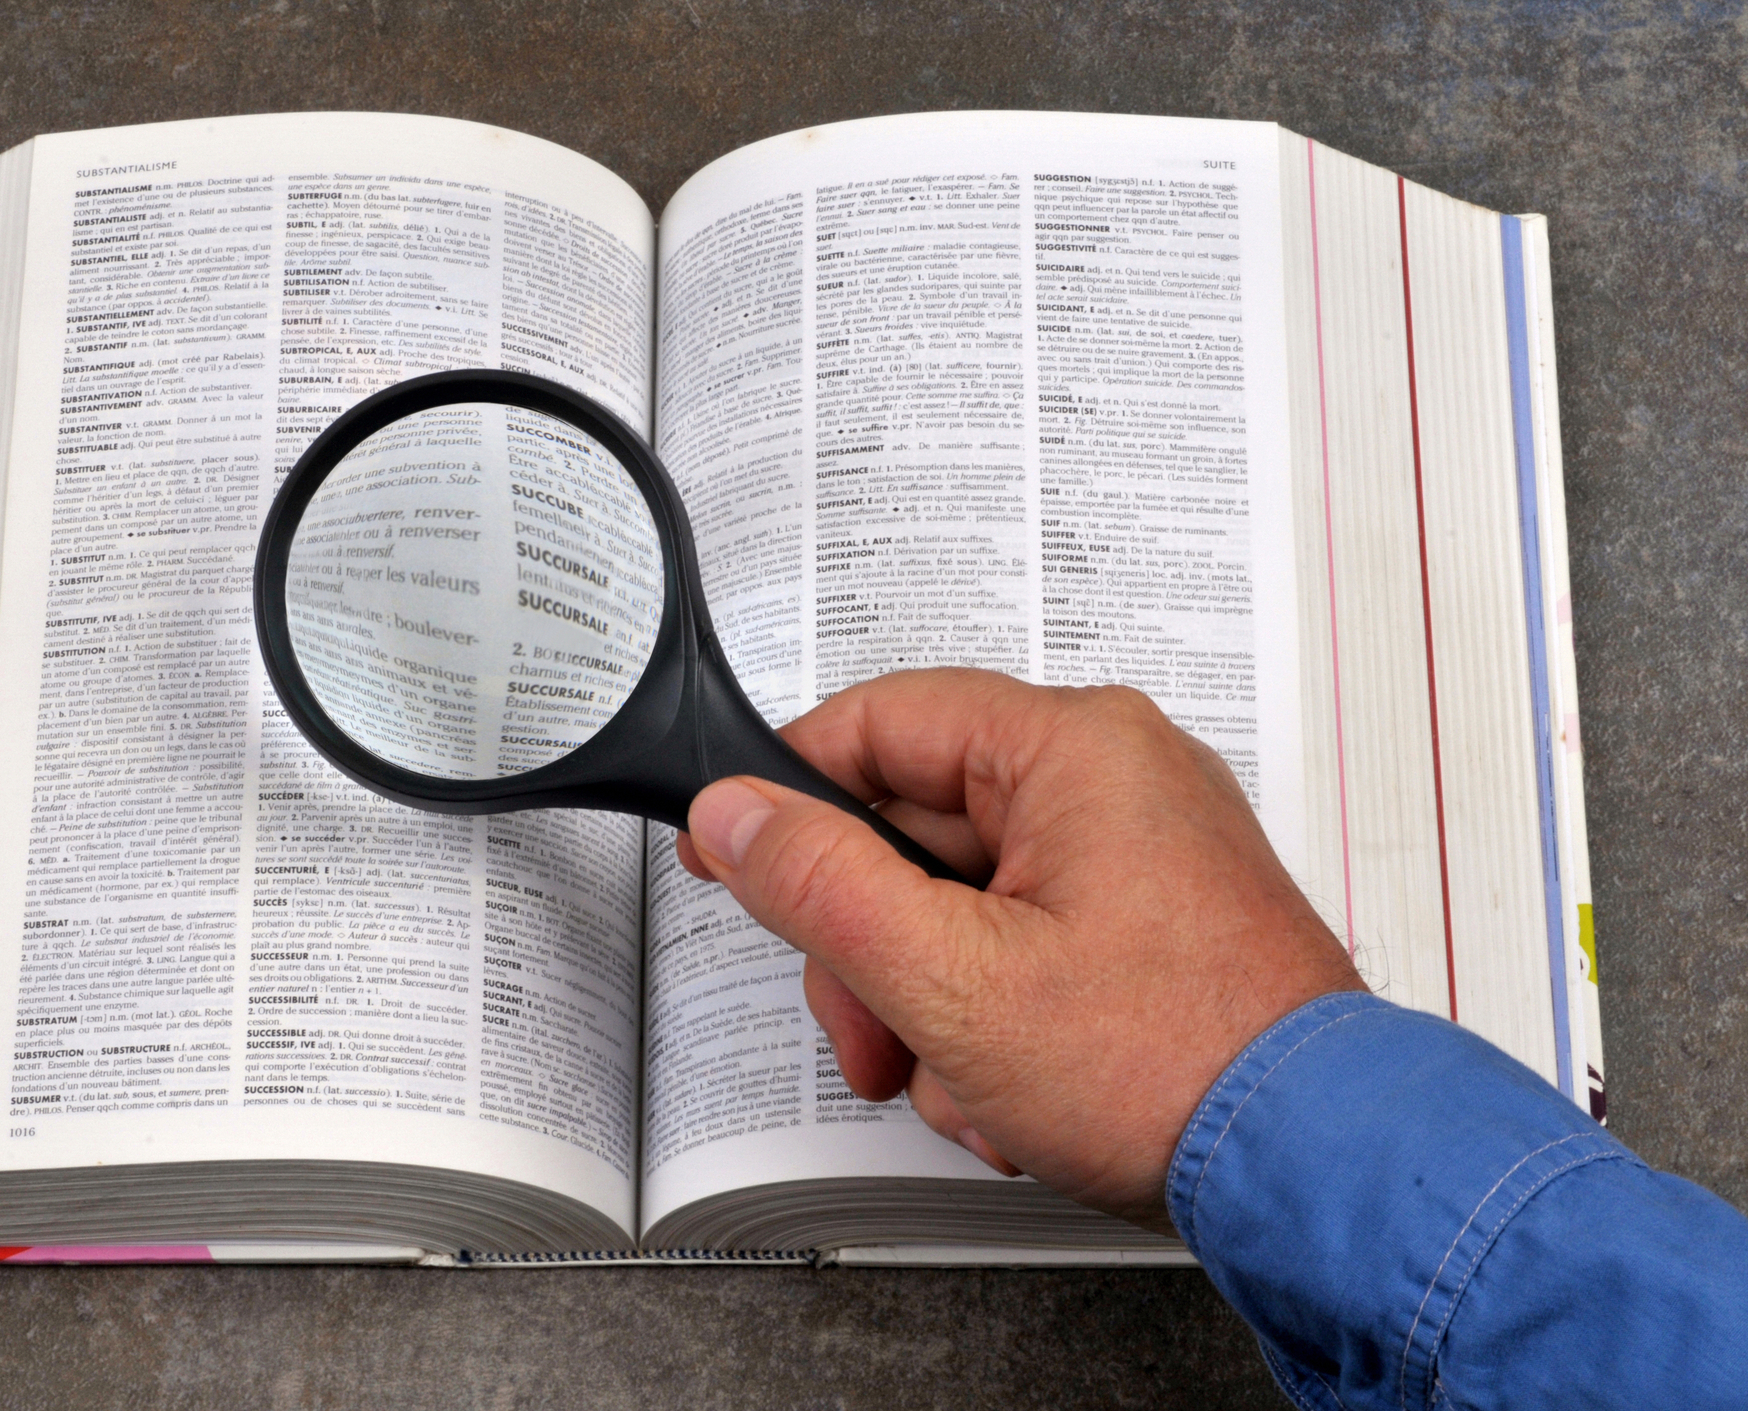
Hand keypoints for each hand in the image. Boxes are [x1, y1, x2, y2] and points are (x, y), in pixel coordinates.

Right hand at [674, 668, 1364, 1231]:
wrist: (1315, 1167)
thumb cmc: (1178, 1064)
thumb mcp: (951, 978)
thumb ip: (821, 886)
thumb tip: (737, 815)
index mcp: (1072, 747)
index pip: (879, 720)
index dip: (786, 788)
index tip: (730, 848)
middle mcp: (1114, 777)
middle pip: (914, 827)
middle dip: (872, 952)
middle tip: (869, 1033)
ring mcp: (1136, 852)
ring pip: (960, 902)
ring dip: (933, 1007)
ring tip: (968, 1084)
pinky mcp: (1148, 921)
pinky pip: (1021, 942)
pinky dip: (996, 1020)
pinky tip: (1019, 1092)